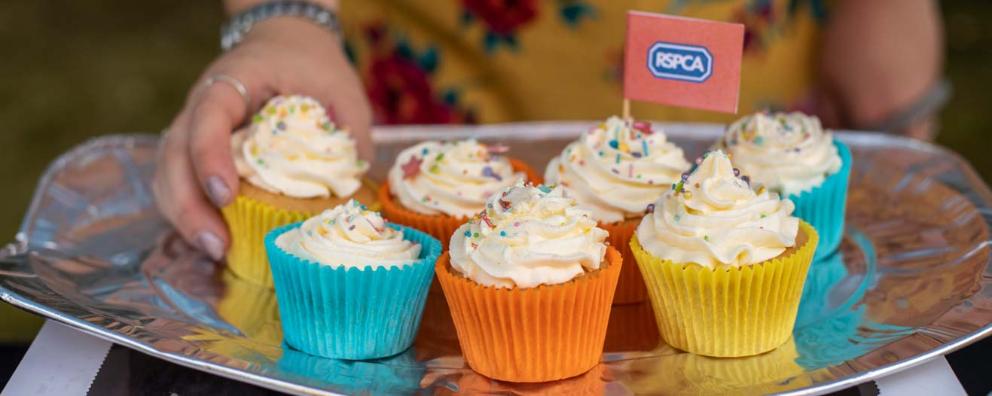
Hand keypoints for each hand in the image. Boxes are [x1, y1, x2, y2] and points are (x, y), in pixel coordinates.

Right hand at [153, 17, 371, 259]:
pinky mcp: (196, 151)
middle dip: (190, 205)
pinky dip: (190, 214)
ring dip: (185, 216)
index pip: (208, 115)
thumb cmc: (312, 65)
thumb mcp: (340, 88)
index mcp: (233, 80)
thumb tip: (358, 189)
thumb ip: (350, 130)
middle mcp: (201, 103)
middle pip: (175, 154)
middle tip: (217, 244)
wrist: (286, 44)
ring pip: (169, 174)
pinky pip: (179, 184)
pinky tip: (214, 241)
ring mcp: (193, 128)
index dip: (210, 155)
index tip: (226, 194)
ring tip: (216, 251)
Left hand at [817, 0, 942, 139]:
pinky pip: (926, 110)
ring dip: (900, 132)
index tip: (842, 140)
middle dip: (879, 146)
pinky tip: (896, 97)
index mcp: (873, 117)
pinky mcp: (935, 81)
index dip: (852, 147)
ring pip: (917, 131)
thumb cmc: (849, 37)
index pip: (863, 149)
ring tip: (881, 119)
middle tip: (864, 135)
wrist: (888, 2)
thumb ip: (830, 110)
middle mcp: (905, 115)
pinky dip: (913, 113)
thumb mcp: (826, 76)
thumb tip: (832, 131)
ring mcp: (924, 99)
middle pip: (895, 147)